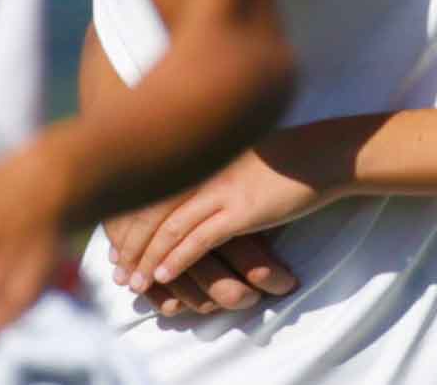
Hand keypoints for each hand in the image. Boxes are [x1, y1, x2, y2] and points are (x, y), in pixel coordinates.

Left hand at [112, 147, 321, 306]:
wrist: (322, 154)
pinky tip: (163, 276)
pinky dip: (176, 260)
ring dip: (147, 259)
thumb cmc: (285, 159)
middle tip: (115, 271)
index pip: (150, 192)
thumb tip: (199, 196)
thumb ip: (214, 175)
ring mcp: (220, 191)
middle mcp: (202, 174)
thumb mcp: (238, 161)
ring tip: (133, 282)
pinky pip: (198, 240)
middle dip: (130, 244)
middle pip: (150, 211)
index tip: (115, 245)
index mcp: (200, 161)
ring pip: (169, 230)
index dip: (129, 221)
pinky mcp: (240, 211)